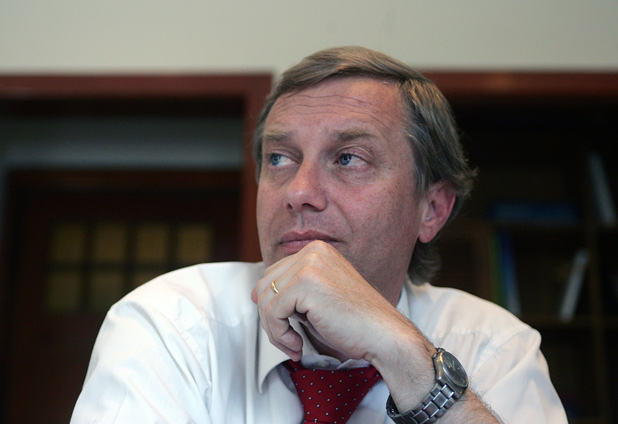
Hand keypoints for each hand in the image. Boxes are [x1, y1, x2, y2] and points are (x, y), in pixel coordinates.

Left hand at [251, 240, 409, 362]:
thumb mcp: (319, 297)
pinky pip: (272, 312)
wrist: (384, 335)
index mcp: (317, 250)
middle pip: (265, 285)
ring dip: (274, 330)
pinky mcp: (305, 283)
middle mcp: (312, 252)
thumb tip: (257, 294)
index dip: (272, 305)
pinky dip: (279, 335)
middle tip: (289, 341)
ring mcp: (309, 265)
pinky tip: (297, 345)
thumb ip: (293, 290)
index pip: (273, 274)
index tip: (285, 328)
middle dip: (271, 319)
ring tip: (294, 345)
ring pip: (265, 300)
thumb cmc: (355, 323)